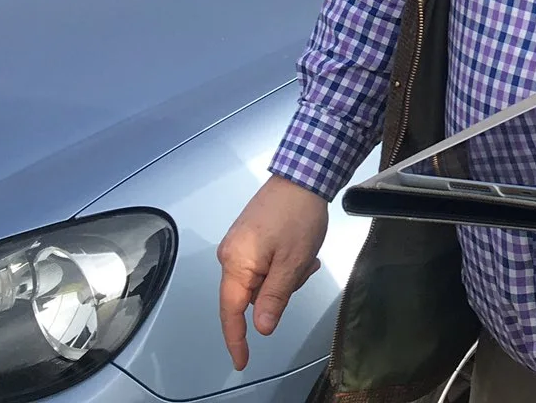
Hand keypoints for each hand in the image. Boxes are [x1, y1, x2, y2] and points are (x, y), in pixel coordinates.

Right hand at [216, 176, 328, 369]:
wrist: (303, 175)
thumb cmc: (297, 214)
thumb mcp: (292, 262)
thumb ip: (275, 297)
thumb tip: (261, 328)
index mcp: (236, 263)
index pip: (231, 312)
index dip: (236, 340)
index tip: (242, 361)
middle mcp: (231, 255)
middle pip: (252, 295)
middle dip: (281, 290)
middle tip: (304, 267)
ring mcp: (240, 244)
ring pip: (262, 280)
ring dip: (287, 275)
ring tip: (305, 254)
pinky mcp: (250, 237)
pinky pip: (264, 265)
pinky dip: (284, 264)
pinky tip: (300, 249)